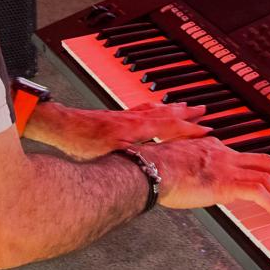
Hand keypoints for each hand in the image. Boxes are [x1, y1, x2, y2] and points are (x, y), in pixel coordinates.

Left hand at [27, 102, 209, 160]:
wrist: (61, 126)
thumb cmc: (82, 144)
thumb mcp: (111, 156)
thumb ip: (134, 158)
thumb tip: (154, 163)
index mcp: (136, 129)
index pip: (169, 129)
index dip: (189, 131)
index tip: (207, 131)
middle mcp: (133, 119)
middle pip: (166, 114)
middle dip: (186, 114)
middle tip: (204, 110)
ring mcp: (125, 116)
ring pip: (155, 109)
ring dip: (172, 108)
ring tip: (185, 106)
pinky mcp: (116, 116)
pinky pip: (141, 108)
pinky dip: (153, 107)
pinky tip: (153, 108)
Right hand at [142, 137, 269, 218]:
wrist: (150, 168)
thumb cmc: (153, 167)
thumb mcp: (173, 159)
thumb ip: (185, 165)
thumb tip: (183, 176)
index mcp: (213, 149)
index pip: (245, 158)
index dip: (262, 170)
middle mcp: (225, 155)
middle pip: (266, 162)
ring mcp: (227, 168)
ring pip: (268, 178)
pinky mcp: (227, 183)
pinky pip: (258, 193)